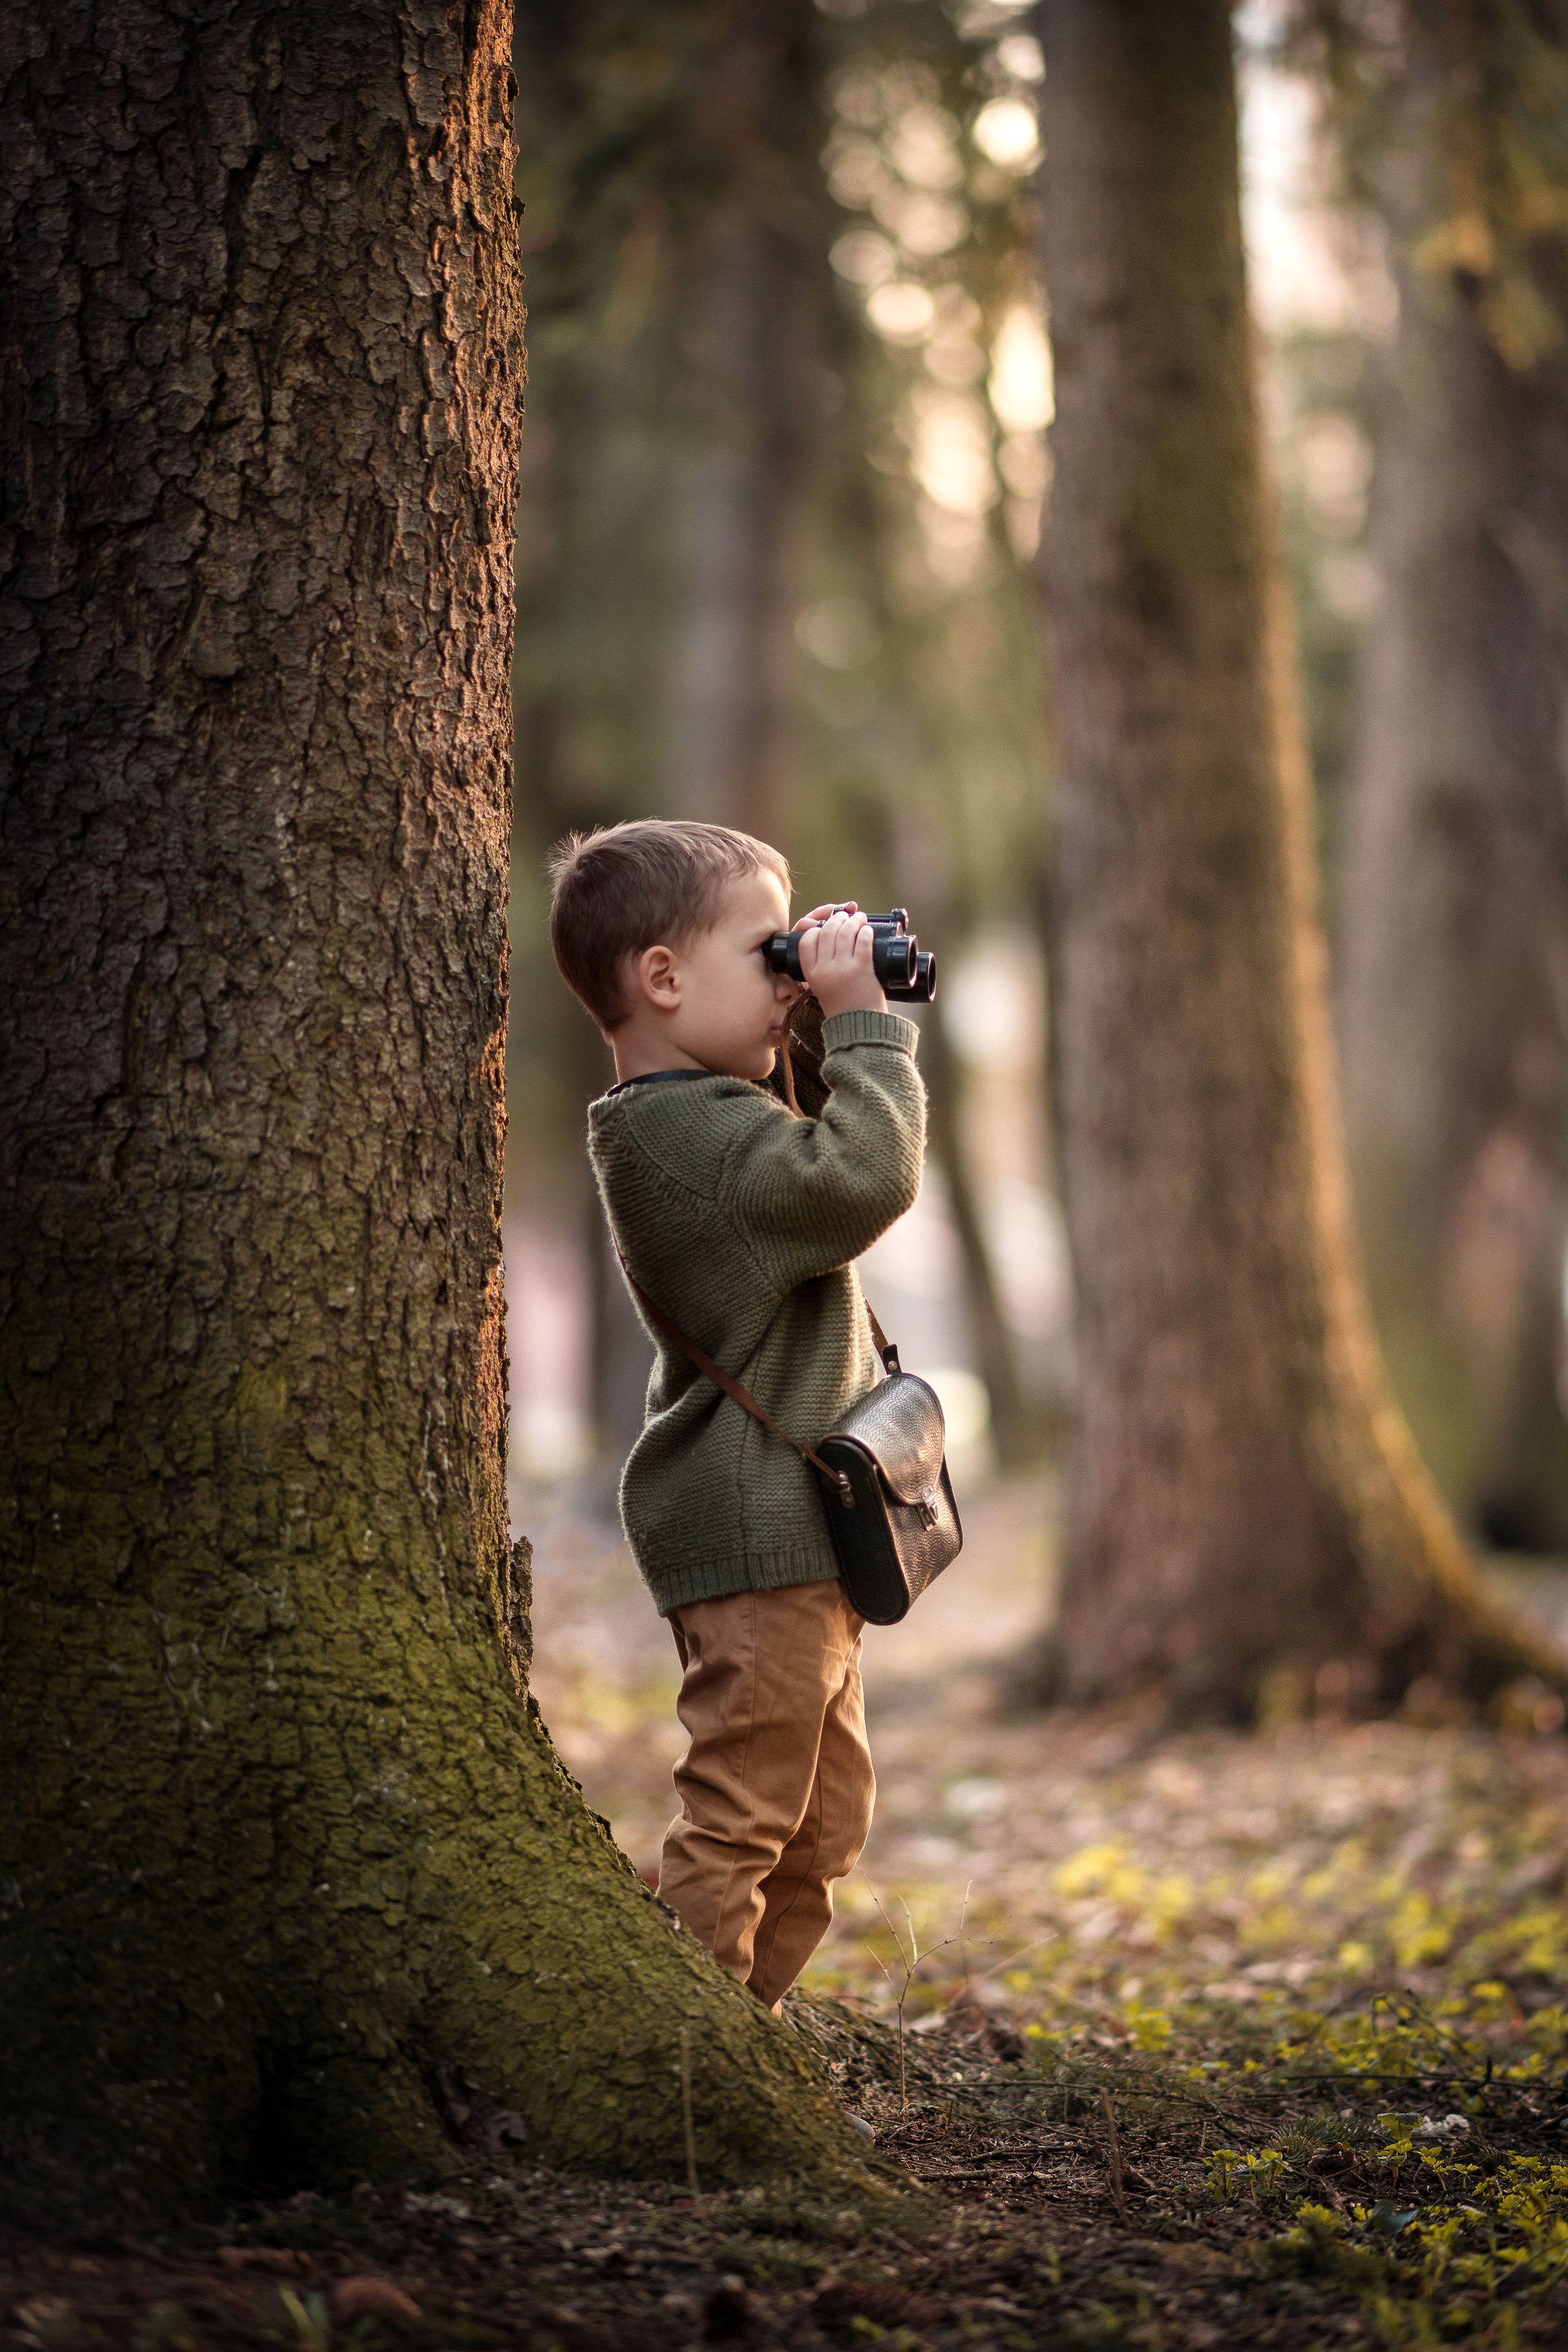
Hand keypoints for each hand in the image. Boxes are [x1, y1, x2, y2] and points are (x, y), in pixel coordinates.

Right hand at [795, 905, 886, 1019]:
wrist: (859, 1027)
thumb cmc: (842, 1007)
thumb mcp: (821, 988)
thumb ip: (819, 969)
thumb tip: (828, 942)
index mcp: (812, 974)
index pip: (806, 942)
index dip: (815, 930)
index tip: (823, 927)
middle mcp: (825, 970)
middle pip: (827, 932)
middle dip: (836, 920)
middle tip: (844, 917)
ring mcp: (844, 968)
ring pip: (845, 933)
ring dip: (854, 921)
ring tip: (859, 918)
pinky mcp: (863, 968)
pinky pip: (863, 941)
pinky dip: (866, 932)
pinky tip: (868, 930)